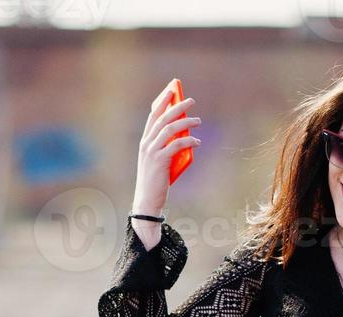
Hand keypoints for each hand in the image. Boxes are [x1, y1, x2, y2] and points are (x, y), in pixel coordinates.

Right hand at [132, 83, 201, 215]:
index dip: (162, 101)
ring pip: (169, 129)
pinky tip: (197, 142)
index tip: (172, 90)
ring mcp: (151, 151)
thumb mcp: (161, 160)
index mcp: (145, 141)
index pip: (153, 115)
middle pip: (162, 118)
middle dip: (177, 106)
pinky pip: (176, 145)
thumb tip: (185, 134)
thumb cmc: (156, 181)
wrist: (147, 200)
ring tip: (198, 121)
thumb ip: (169, 146)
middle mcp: (146, 143)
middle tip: (191, 101)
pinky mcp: (159, 161)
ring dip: (186, 122)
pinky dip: (188, 141)